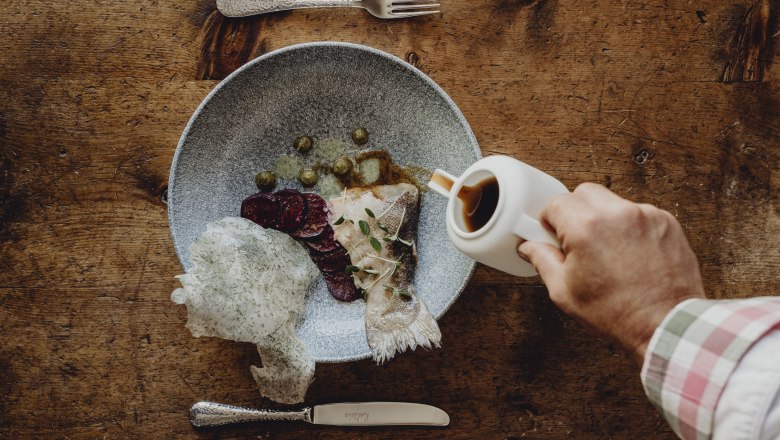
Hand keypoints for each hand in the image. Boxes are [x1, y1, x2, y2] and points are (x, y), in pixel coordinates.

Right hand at [518, 183, 705, 362]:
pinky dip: (630, 227)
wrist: (665, 324)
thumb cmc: (617, 313)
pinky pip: (638, 213)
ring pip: (612, 202)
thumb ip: (542, 261)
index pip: (556, 203)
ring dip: (604, 218)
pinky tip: (630, 253)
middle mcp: (617, 214)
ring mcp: (645, 215)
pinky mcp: (666, 222)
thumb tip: (530, 247)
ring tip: (607, 250)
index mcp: (586, 227)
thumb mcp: (564, 291)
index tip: (554, 235)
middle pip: (583, 193)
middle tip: (577, 240)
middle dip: (575, 212)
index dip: (550, 221)